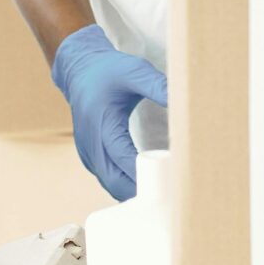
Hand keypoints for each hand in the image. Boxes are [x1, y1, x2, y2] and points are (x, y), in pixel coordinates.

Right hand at [50, 24, 167, 200]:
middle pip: (114, 181)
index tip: (167, 179)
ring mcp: (88, 153)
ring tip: (162, 192)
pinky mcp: (90, 157)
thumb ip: (158, 86)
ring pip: (110, 184)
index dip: (143, 172)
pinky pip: (107, 178)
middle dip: (139, 191)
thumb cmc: (107, 71)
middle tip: (170, 193)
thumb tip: (184, 101)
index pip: (122, 157)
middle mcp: (91, 144)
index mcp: (101, 123)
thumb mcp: (134, 72)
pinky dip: (124, 185)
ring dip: (132, 191)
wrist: (80, 71)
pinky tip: (145, 185)